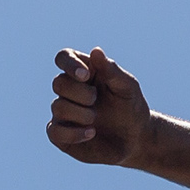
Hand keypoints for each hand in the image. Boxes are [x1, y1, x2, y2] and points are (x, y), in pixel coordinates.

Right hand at [47, 47, 151, 166]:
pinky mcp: (61, 136)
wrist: (136, 138)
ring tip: (96, 119)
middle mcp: (69, 90)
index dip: (69, 64)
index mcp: (84, 72)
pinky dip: (73, 133)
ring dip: (81, 113)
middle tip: (96, 99)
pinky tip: (91, 133)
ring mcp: (63, 113)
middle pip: (58, 83)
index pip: (64, 57)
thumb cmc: (131, 107)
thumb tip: (96, 51)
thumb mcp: (127, 87)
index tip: (86, 75)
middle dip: (80, 92)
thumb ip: (111, 70)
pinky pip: (54, 132)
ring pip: (57, 107)